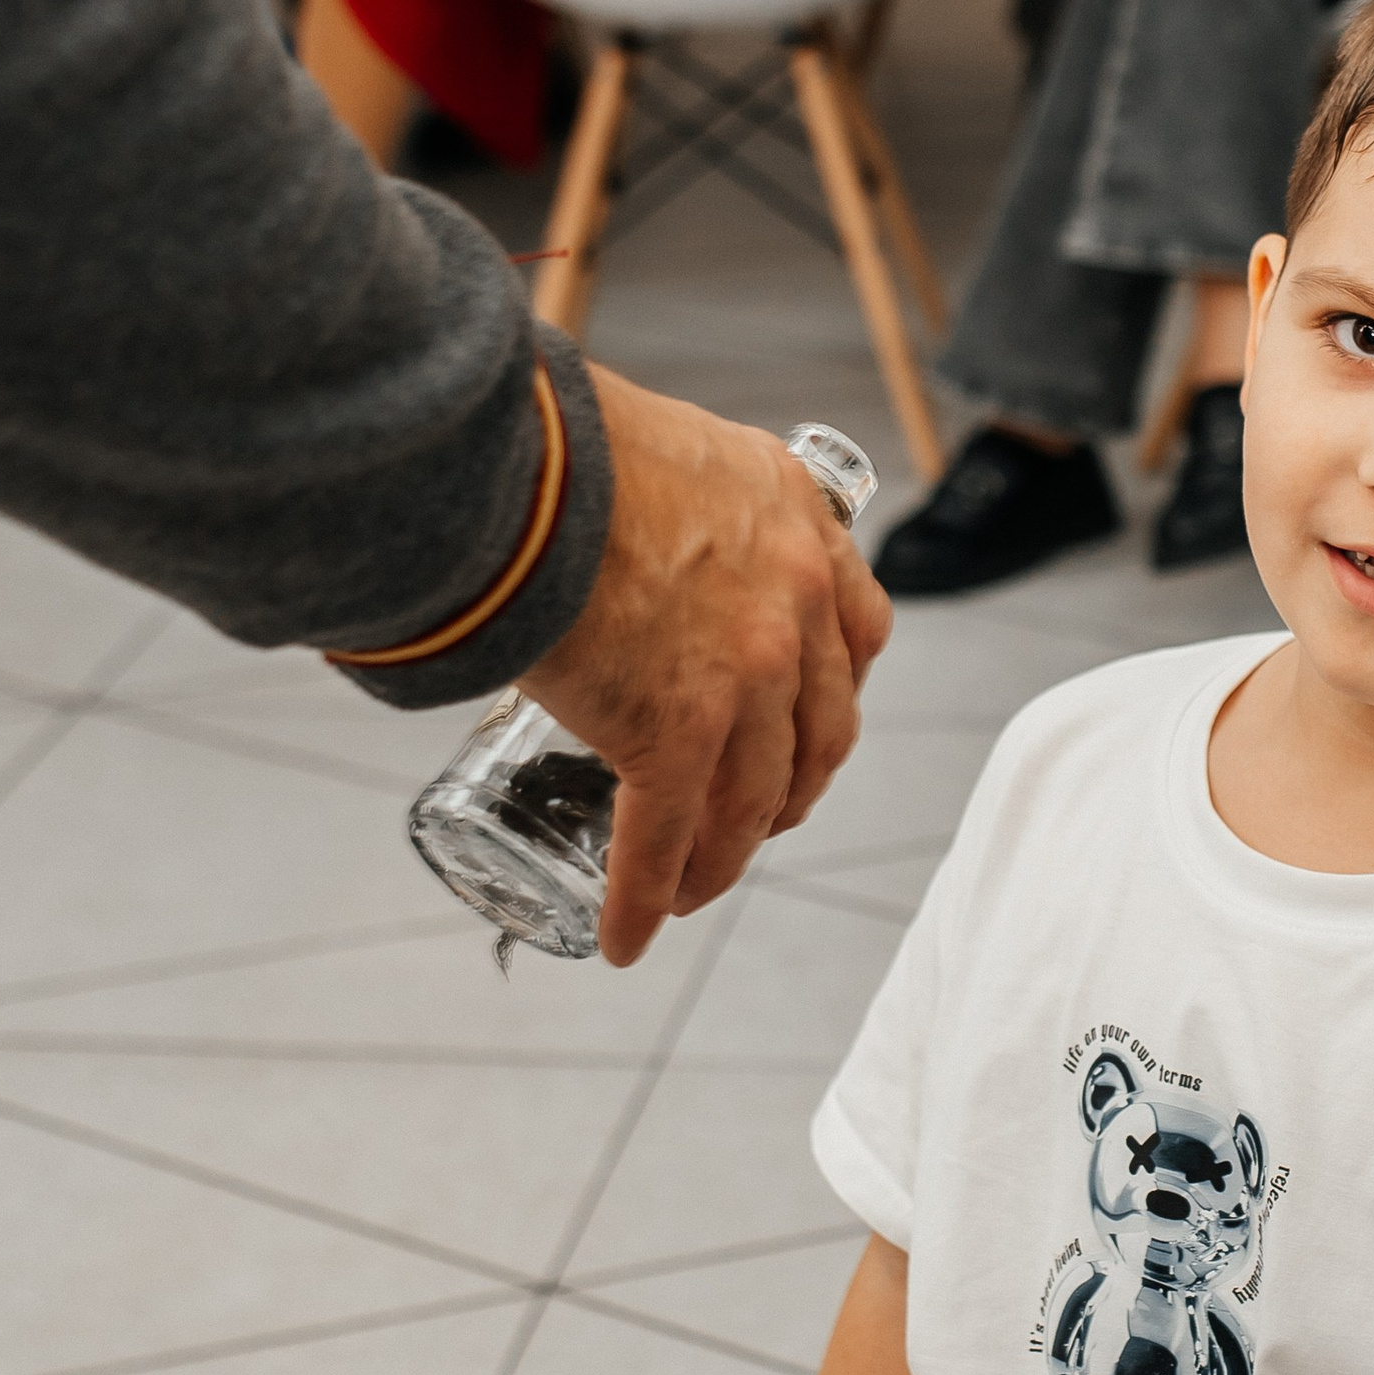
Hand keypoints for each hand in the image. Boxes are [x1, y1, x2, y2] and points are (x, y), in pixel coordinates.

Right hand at [517, 368, 889, 964]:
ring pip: (755, 799)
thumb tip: (607, 535)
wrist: (515, 458)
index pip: (858, 632)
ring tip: (693, 887)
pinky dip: (648, 895)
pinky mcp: (673, 730)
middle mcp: (795, 602)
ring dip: (726, 855)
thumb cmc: (560, 438)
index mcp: (801, 523)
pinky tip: (630, 935)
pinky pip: (665, 838)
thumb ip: (678, 506)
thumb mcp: (669, 451)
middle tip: (751, 822)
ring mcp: (743, 675)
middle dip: (790, 791)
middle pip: (818, 732)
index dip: (830, 698)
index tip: (803, 730)